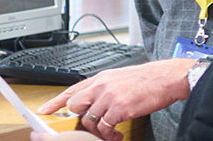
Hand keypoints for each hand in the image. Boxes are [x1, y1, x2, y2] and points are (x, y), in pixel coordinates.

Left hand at [37, 58, 196, 140]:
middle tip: (89, 126)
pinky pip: (104, 127)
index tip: (45, 110)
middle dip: (80, 118)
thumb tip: (95, 99)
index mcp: (101, 77)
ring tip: (109, 133)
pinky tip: (117, 135)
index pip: (72, 89)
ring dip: (97, 130)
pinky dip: (109, 134)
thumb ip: (105, 87)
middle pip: (75, 105)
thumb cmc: (149, 79)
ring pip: (89, 119)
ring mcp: (109, 97)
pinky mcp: (119, 108)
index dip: (56, 101)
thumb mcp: (121, 77)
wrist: (168, 78)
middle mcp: (101, 86)